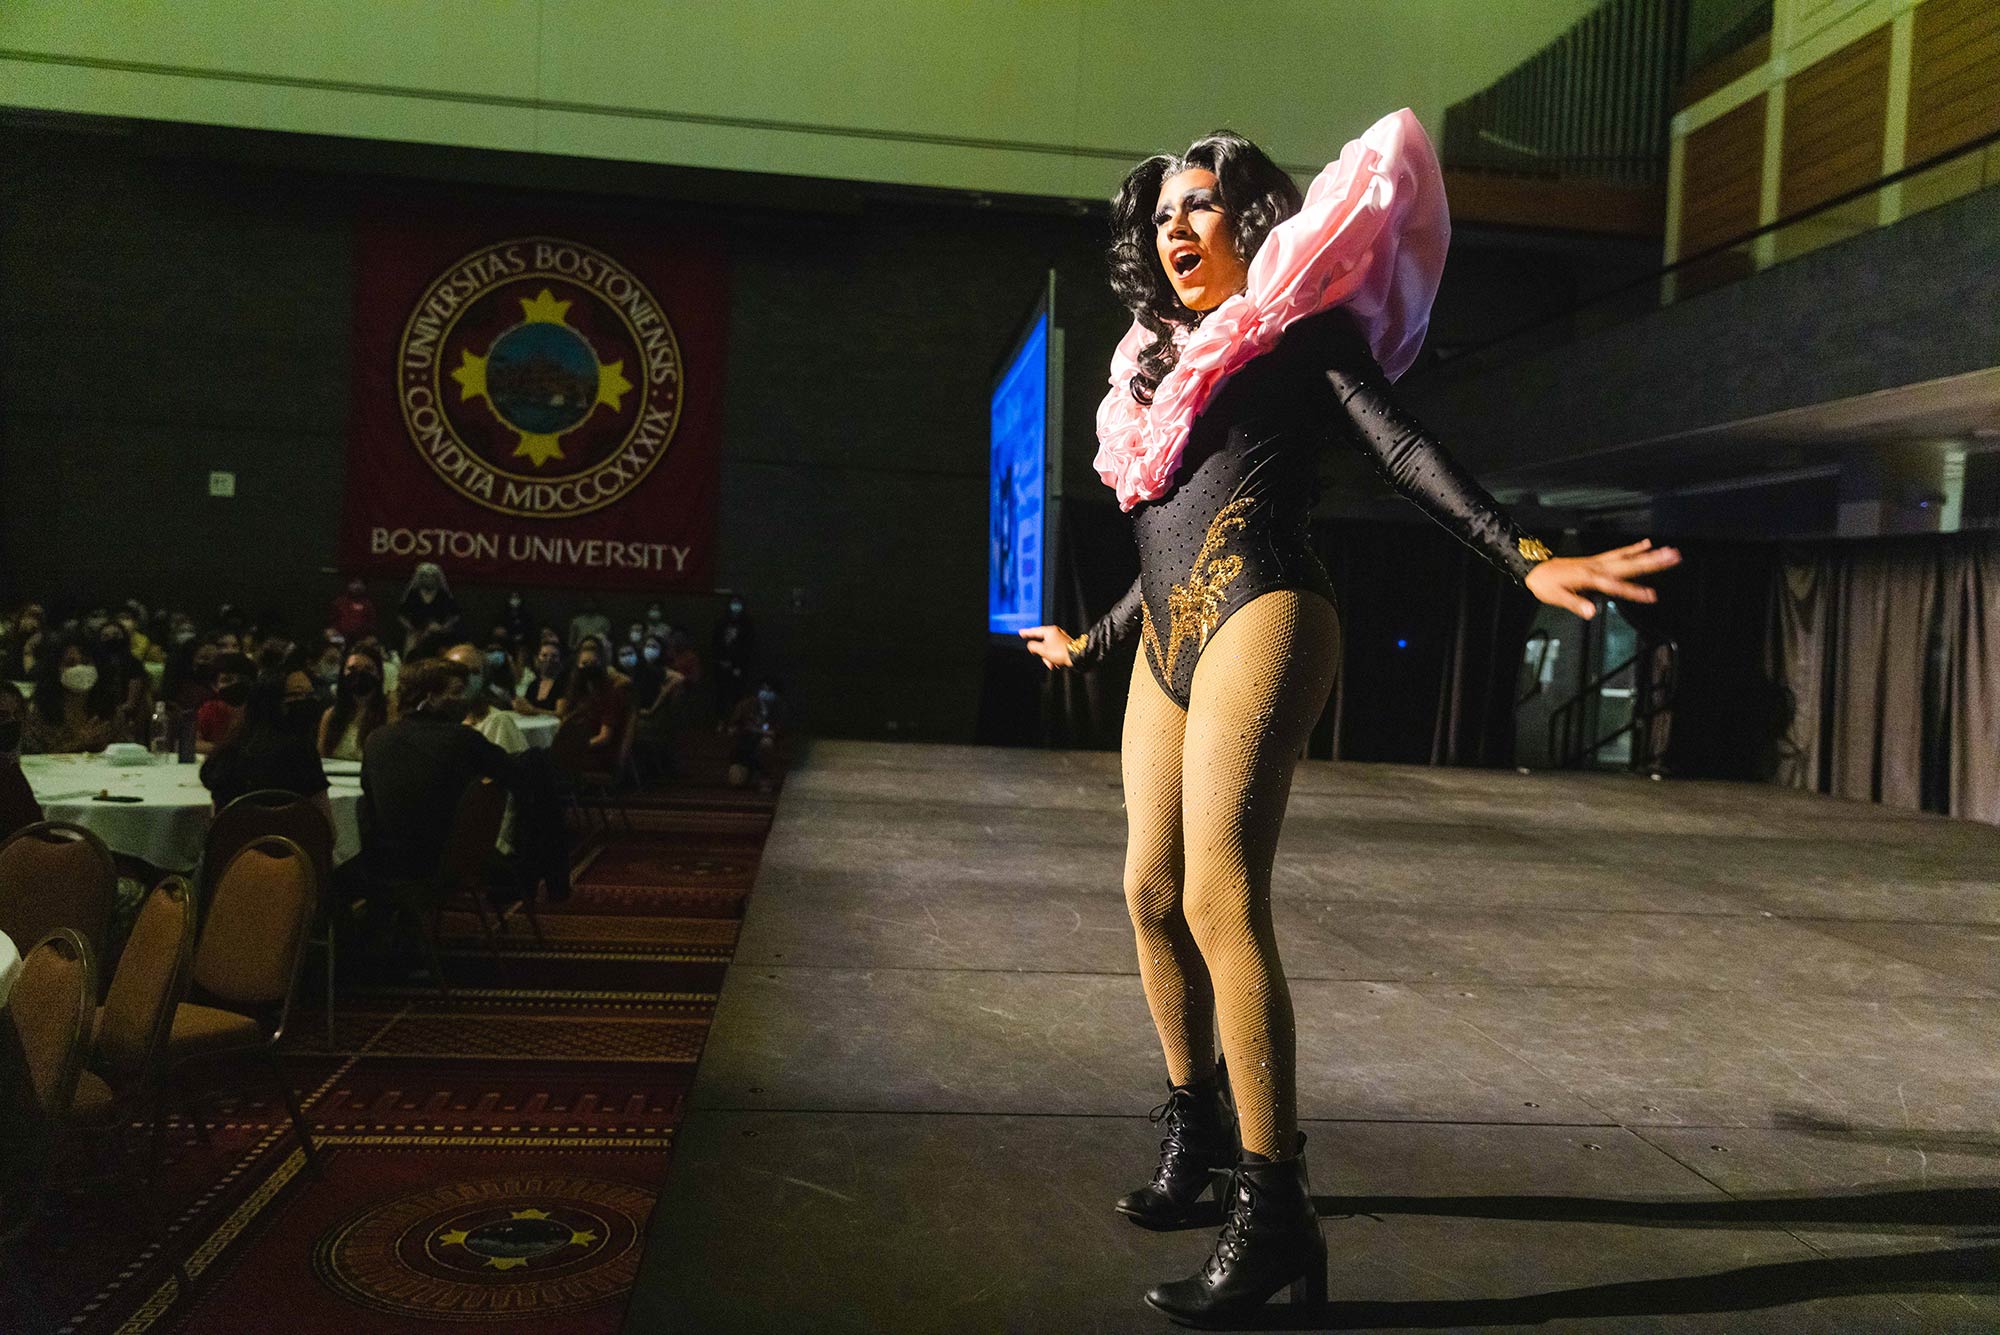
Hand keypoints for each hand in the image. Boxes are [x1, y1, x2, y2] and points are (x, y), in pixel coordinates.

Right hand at [1017, 625, 1074, 670]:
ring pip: (1048, 648)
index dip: (1027, 633)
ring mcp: (1061, 638)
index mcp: (1050, 631)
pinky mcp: (1065, 644)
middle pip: (1042, 642)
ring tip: (1052, 664)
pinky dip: (1054, 657)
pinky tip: (1057, 663)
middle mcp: (1056, 632)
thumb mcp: (1043, 650)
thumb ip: (1033, 646)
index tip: (1021, 632)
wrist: (1077, 657)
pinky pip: (1055, 650)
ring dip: (1048, 658)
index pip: (1035, 631)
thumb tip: (1030, 645)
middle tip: (1044, 659)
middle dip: (1042, 653)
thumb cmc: (1060, 652)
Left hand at [1524, 538, 1681, 618]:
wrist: (1535, 568)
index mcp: (1590, 577)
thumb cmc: (1545, 583)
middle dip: (1652, 563)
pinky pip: (1618, 553)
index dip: (1634, 592)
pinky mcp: (1596, 561)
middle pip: (1630, 565)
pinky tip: (1645, 544)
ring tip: (1667, 551)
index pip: (1617, 586)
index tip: (1652, 595)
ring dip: (1648, 555)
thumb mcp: (1556, 597)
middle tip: (1672, 557)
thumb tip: (1590, 611)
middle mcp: (1597, 567)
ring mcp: (1598, 562)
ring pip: (1628, 558)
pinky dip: (1632, 548)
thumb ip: (1575, 603)